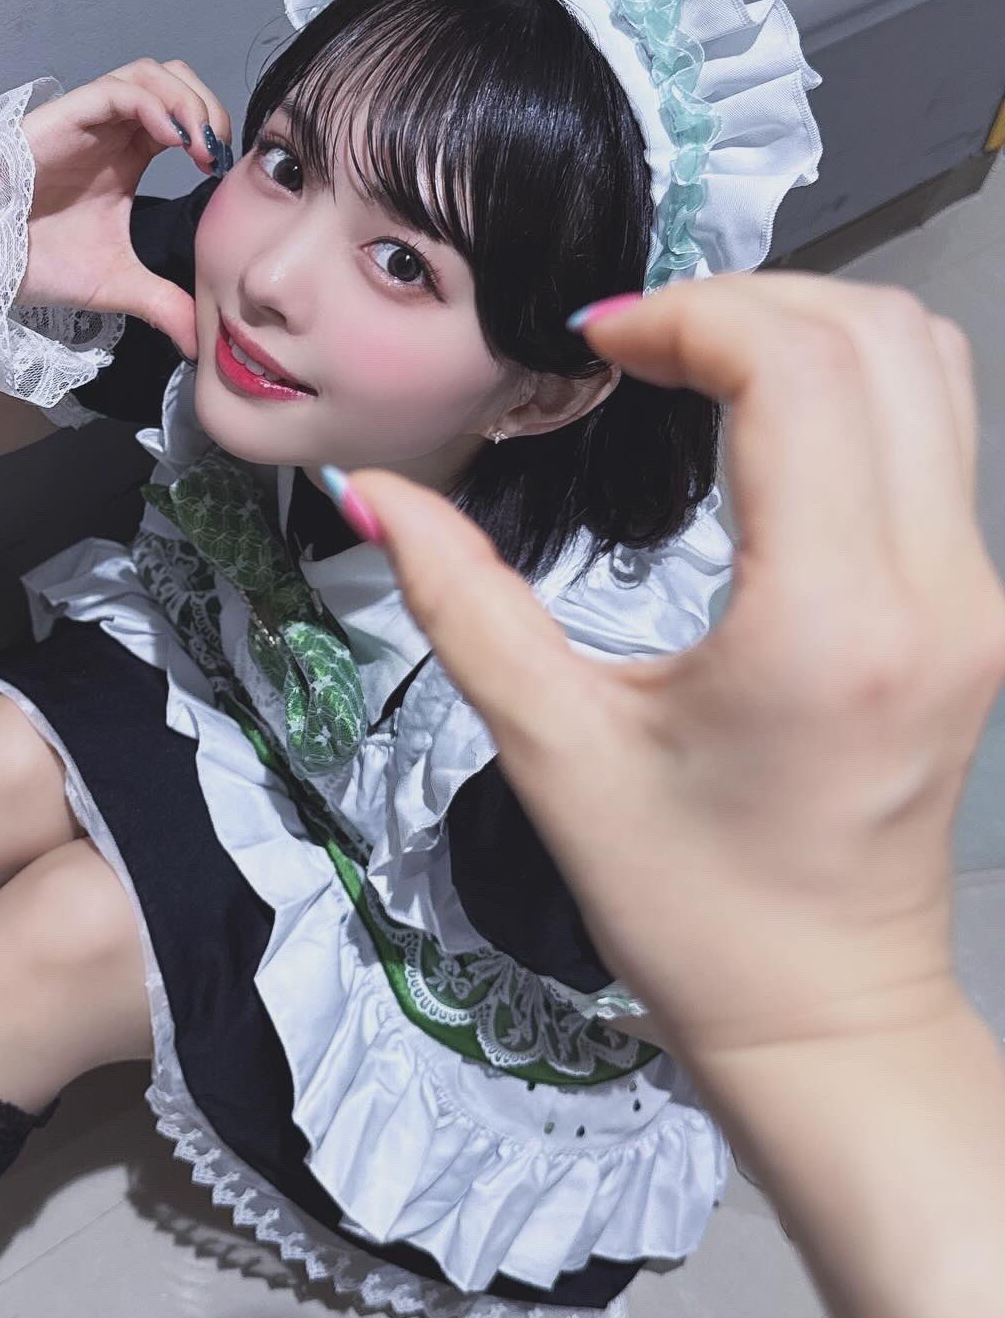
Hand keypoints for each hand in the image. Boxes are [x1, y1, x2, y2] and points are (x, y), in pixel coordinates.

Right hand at [18, 58, 231, 360]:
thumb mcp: (118, 285)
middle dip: (206, 106)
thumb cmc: (38, 263)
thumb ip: (164, 304)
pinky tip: (174, 141)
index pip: (183, 117)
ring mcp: (89, 120)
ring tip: (200, 146)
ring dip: (186, 101)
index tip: (223, 173)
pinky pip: (118, 89)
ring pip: (150, 73)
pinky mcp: (66, 116)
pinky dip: (155, 106)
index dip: (212, 131)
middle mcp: (111, 130)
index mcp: (127, 157)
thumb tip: (200, 343)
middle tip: (217, 153)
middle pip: (174, 80)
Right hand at [346, 273, 1004, 1066]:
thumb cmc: (691, 911)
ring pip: (928, 368)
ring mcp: (974, 595)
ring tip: (688, 362)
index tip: (596, 344)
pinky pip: (934, 434)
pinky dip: (845, 386)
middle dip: (745, 299)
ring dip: (805, 330)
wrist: (826, 1017)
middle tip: (633, 342)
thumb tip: (373, 495)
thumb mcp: (557, 753)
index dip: (691, 315)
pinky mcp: (975, 607)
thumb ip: (463, 604)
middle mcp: (932, 589)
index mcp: (827, 622)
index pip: (800, 369)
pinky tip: (751, 424)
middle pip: (880, 336)